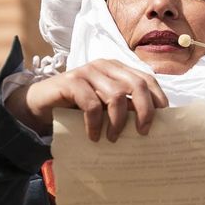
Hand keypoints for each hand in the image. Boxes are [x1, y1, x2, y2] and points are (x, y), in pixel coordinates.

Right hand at [4, 59, 169, 140]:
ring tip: (113, 139)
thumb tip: (149, 125)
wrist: (40, 105)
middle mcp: (104, 66)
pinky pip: (91, 104)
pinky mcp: (70, 82)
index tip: (164, 119)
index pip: (146, 78)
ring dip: (118, 121)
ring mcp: (87, 72)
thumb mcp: (103, 107)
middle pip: (137, 85)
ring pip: (117, 95)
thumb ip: (123, 108)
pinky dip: (96, 123)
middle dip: (145, 110)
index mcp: (117, 69)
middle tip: (143, 132)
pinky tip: (94, 136)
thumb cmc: (76, 108)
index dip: (158, 98)